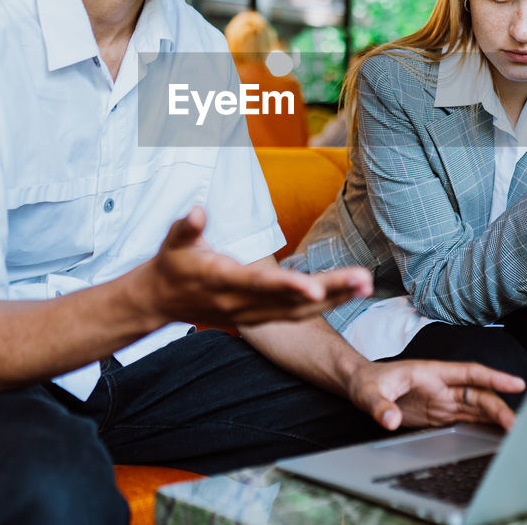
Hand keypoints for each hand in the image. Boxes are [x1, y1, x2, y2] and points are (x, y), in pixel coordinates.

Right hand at [145, 206, 372, 326]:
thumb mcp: (174, 242)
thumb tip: (198, 210)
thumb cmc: (172, 264)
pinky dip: (325, 306)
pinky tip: (349, 294)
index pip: (260, 285)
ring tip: (365, 283)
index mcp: (223, 282)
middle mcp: (242, 304)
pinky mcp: (259, 318)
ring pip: (300, 312)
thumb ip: (187, 227)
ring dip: (335, 299)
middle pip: (292, 301)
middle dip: (329, 291)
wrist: (161, 301)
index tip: (313, 286)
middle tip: (363, 279)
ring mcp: (252, 315)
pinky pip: (298, 316)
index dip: (287, 286)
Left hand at [347, 360, 525, 431]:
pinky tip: (496, 438)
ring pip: (477, 409)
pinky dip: (483, 428)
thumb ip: (381, 406)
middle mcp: (443, 387)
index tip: (517, 383)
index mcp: (433, 373)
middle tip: (516, 426)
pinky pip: (467, 420)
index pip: (470, 373)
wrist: (361, 386)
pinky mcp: (440, 416)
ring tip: (514, 434)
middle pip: (479, 395)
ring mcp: (443, 401)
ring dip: (496, 419)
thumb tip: (389, 420)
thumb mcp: (369, 393)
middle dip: (499, 409)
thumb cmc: (367, 383)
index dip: (494, 378)